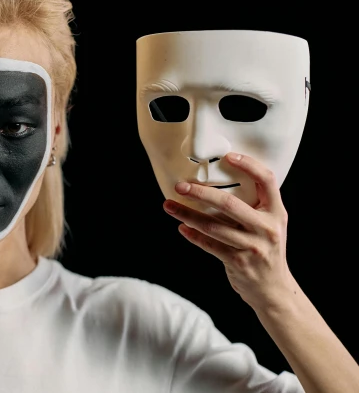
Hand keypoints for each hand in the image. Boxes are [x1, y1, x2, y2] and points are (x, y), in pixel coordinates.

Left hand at [162, 152, 297, 310]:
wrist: (273, 289)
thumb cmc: (265, 249)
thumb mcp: (269, 224)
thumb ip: (254, 206)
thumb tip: (217, 181)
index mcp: (276, 212)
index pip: (267, 180)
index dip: (249, 165)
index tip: (228, 156)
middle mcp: (267, 228)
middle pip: (229, 204)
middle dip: (200, 193)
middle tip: (179, 186)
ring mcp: (253, 246)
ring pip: (213, 226)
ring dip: (187, 215)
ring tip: (168, 206)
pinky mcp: (238, 262)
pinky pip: (210, 245)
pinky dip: (193, 236)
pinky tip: (181, 227)